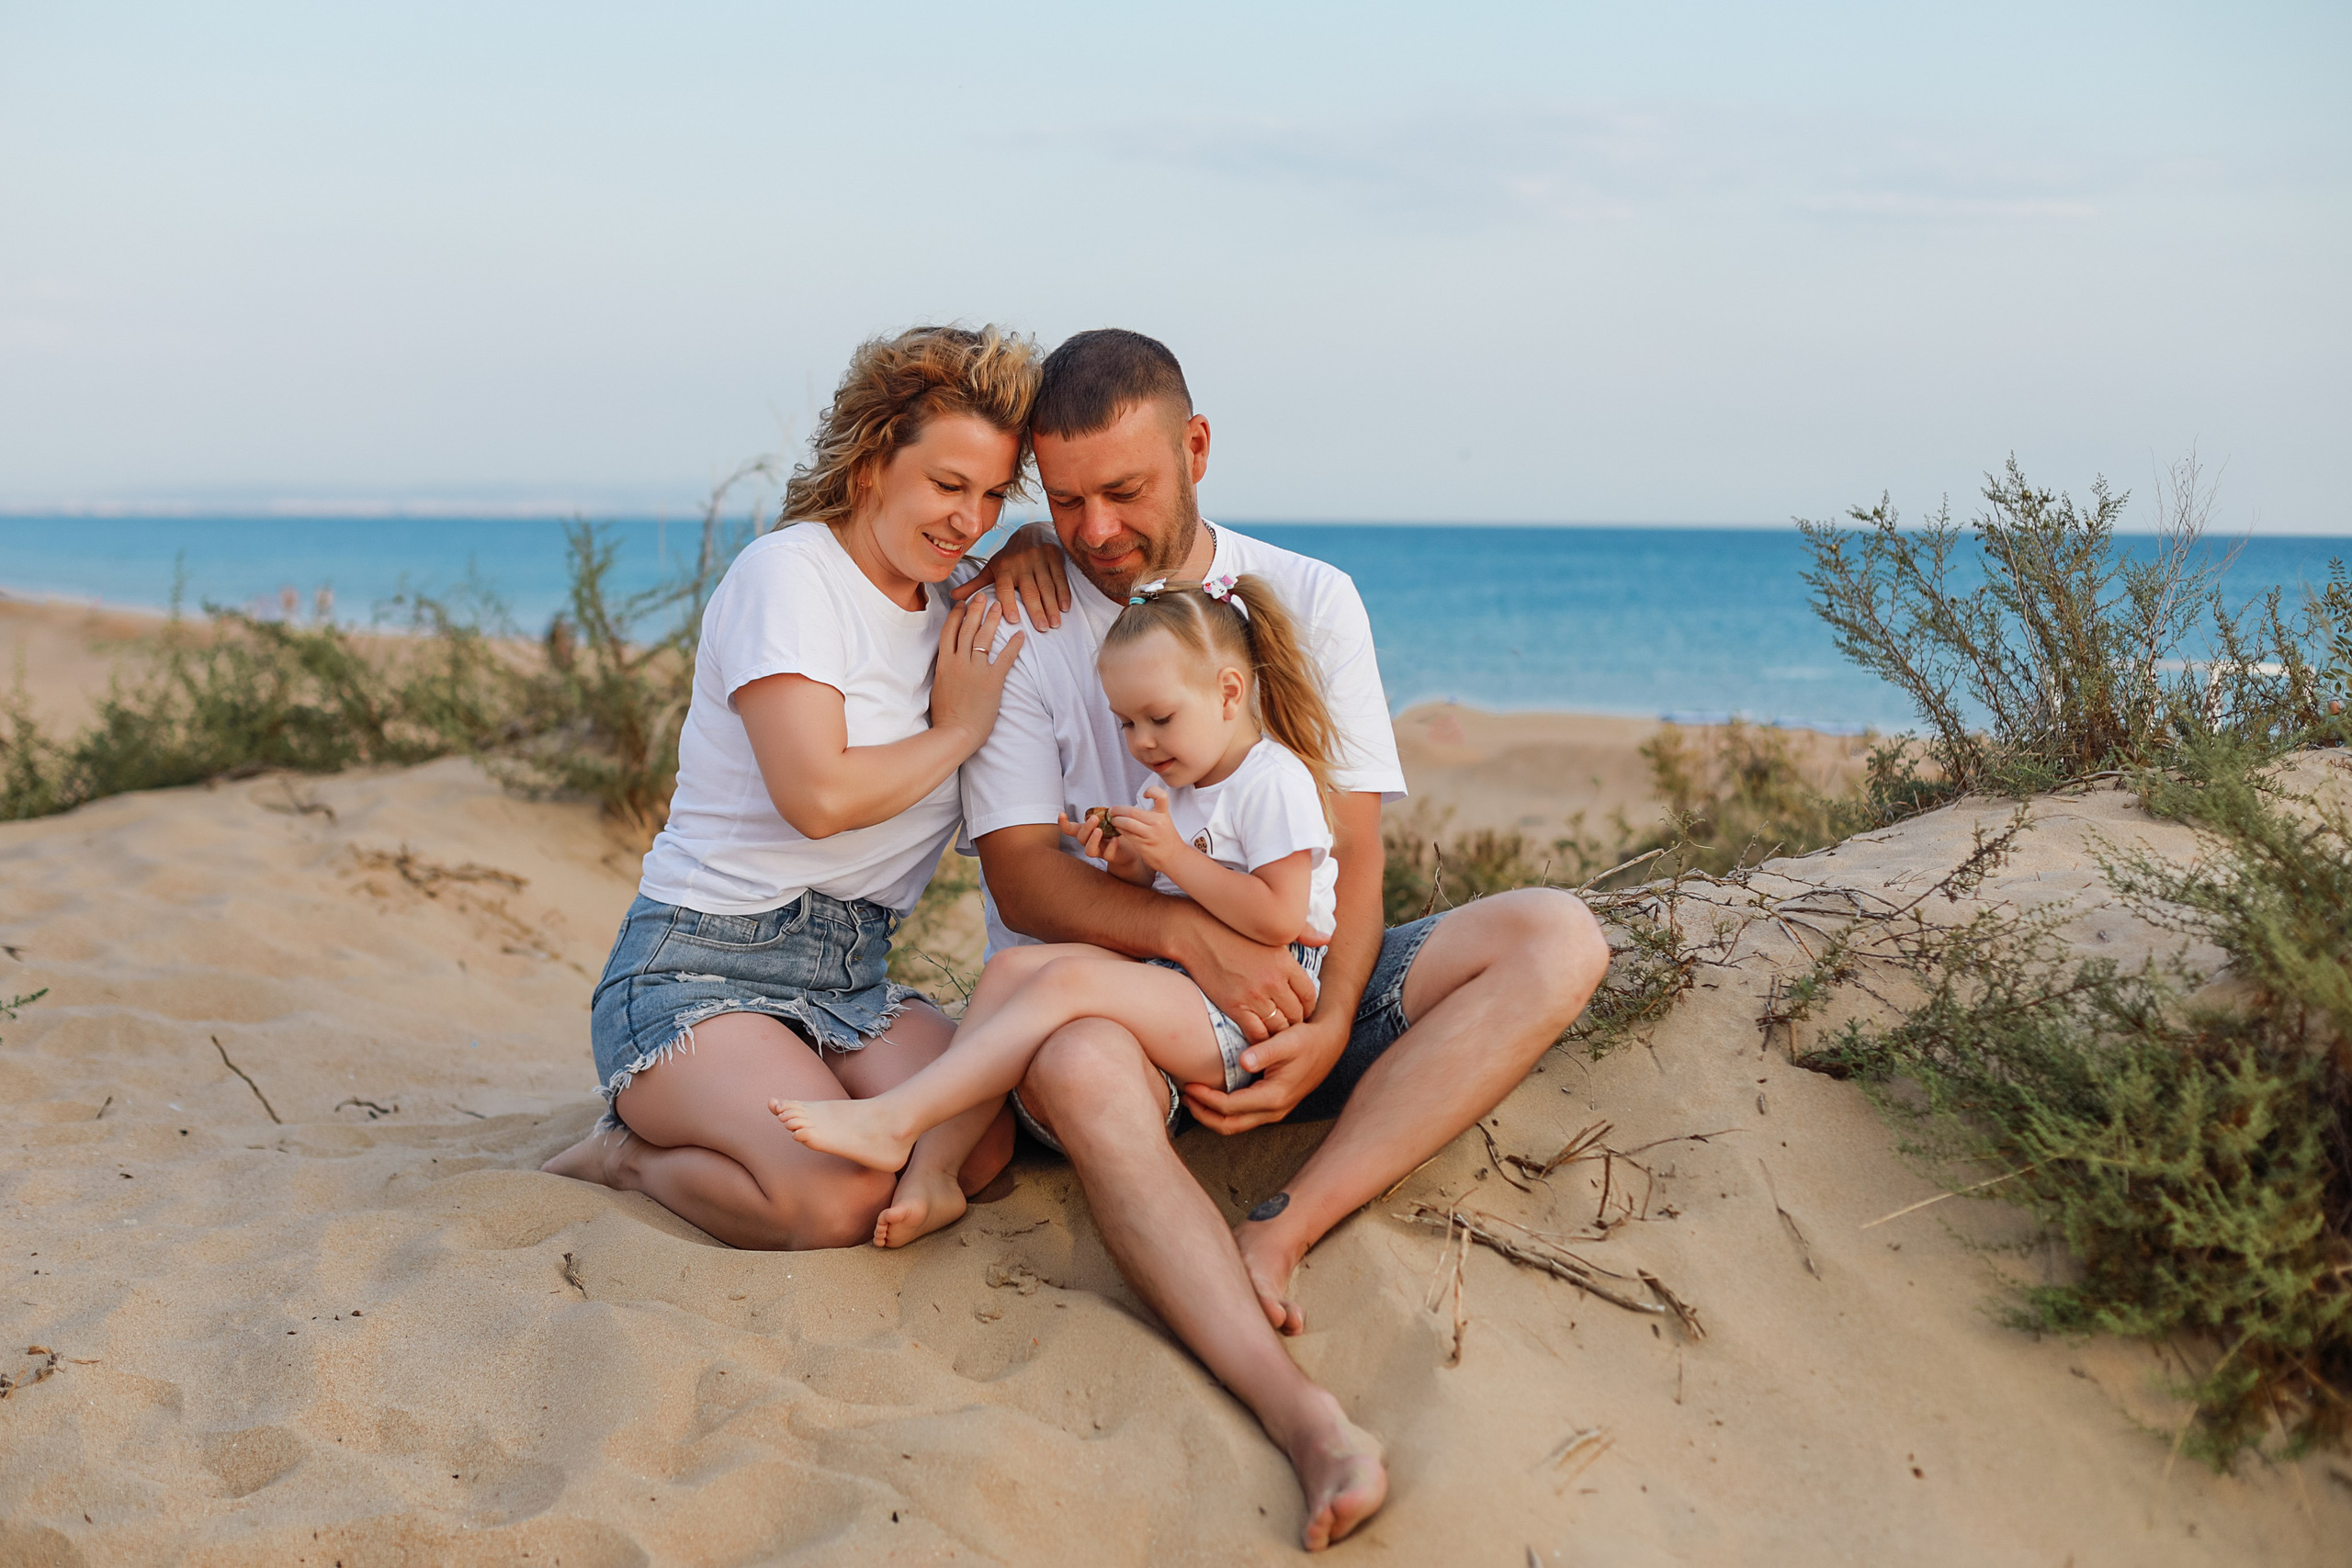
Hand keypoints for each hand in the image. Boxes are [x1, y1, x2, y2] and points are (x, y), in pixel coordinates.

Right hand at [928, 598, 1023, 747]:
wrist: (955, 733)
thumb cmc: (946, 717)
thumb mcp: (940, 689)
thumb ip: (946, 673)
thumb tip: (949, 664)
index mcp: (944, 664)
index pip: (949, 632)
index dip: (956, 616)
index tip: (961, 604)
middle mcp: (959, 662)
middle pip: (967, 629)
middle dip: (976, 610)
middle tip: (983, 596)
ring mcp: (975, 670)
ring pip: (984, 637)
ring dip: (992, 620)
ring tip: (999, 605)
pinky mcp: (992, 680)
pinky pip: (1005, 657)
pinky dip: (1014, 645)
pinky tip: (1021, 634)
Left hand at [952, 522, 1069, 628]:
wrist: (1029, 533)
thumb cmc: (1008, 558)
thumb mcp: (991, 569)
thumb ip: (975, 585)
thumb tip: (953, 598)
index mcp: (1004, 567)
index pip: (1005, 587)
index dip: (1009, 603)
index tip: (1014, 620)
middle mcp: (1021, 562)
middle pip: (1030, 589)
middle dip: (1037, 610)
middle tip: (1042, 629)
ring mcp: (1039, 559)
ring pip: (1047, 586)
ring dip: (1052, 605)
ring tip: (1055, 624)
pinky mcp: (1054, 557)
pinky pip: (1060, 577)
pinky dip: (1063, 593)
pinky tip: (1065, 608)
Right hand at [1055, 808, 1150, 882]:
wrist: (1130, 849)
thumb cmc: (1116, 832)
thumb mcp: (1108, 821)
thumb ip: (1103, 815)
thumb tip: (1101, 809)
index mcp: (1088, 831)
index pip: (1071, 829)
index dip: (1064, 823)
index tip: (1062, 814)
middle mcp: (1090, 842)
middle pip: (1081, 838)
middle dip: (1086, 827)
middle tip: (1095, 818)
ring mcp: (1100, 851)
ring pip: (1089, 850)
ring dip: (1092, 839)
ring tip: (1099, 830)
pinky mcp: (1111, 857)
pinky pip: (1107, 855)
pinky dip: (1111, 846)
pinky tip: (1115, 839)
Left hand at [1106, 785, 1183, 872]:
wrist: (1174, 857)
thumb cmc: (1166, 838)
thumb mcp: (1164, 821)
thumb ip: (1152, 813)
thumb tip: (1129, 809)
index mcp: (1163, 814)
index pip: (1161, 796)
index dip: (1152, 791)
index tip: (1145, 794)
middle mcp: (1157, 822)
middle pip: (1132, 811)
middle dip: (1118, 810)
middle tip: (1112, 810)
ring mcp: (1150, 834)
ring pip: (1127, 823)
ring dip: (1116, 820)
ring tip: (1112, 820)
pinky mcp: (1143, 844)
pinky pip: (1126, 834)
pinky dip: (1119, 829)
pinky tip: (1117, 828)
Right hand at [1177, 916, 1318, 1046]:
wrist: (1196, 932)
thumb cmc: (1233, 928)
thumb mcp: (1271, 927)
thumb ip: (1302, 933)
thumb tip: (1326, 939)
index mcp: (1286, 962)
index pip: (1309, 994)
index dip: (1308, 1006)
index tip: (1302, 1009)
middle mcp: (1274, 981)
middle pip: (1296, 1014)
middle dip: (1295, 1022)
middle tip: (1290, 1025)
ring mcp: (1254, 995)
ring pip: (1279, 1027)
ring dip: (1279, 1033)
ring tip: (1276, 1034)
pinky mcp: (1234, 1006)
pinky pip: (1256, 1033)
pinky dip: (1261, 1040)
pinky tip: (1259, 1039)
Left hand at [1183, 1014, 1347, 1133]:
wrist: (1328, 1043)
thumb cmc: (1307, 1039)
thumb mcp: (1287, 1041)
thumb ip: (1264, 1051)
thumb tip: (1243, 1061)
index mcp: (1273, 1097)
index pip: (1229, 1107)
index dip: (1206, 1098)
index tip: (1189, 1084)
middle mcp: (1273, 1110)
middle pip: (1229, 1125)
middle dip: (1203, 1115)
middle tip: (1185, 1096)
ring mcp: (1274, 1111)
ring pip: (1235, 1125)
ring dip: (1211, 1115)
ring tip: (1193, 1097)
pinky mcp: (1273, 1106)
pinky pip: (1243, 1117)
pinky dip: (1223, 1111)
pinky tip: (1213, 1094)